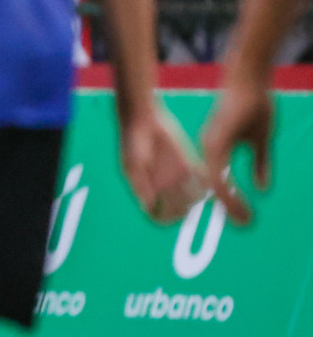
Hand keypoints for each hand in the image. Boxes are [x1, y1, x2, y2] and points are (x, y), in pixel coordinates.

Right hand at [120, 104, 207, 223]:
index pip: (158, 215)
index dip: (164, 218)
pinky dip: (204, 182)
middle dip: (182, 208)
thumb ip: (140, 185)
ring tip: (195, 189)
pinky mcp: (188, 162)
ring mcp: (177, 176)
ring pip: (193, 197)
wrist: (143, 119)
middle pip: (178, 209)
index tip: (168, 212)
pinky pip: (201, 178)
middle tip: (183, 200)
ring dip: (195, 197)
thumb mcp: (132, 165)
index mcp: (148, 191)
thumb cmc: (132, 142)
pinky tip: (203, 177)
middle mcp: (164, 187)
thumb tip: (148, 205)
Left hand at [201, 76, 271, 224]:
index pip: (218, 182)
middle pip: (212, 188)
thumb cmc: (254, 105)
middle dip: (229, 208)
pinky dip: (225, 190)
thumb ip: (259, 163)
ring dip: (229, 203)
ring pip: (213, 184)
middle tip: (244, 223)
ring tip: (244, 219)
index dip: (230, 200)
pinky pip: (215, 173)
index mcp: (216, 150)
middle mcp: (208, 150)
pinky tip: (235, 200)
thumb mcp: (259, 140)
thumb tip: (261, 187)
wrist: (250, 80)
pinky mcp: (214, 142)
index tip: (243, 217)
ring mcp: (209, 146)